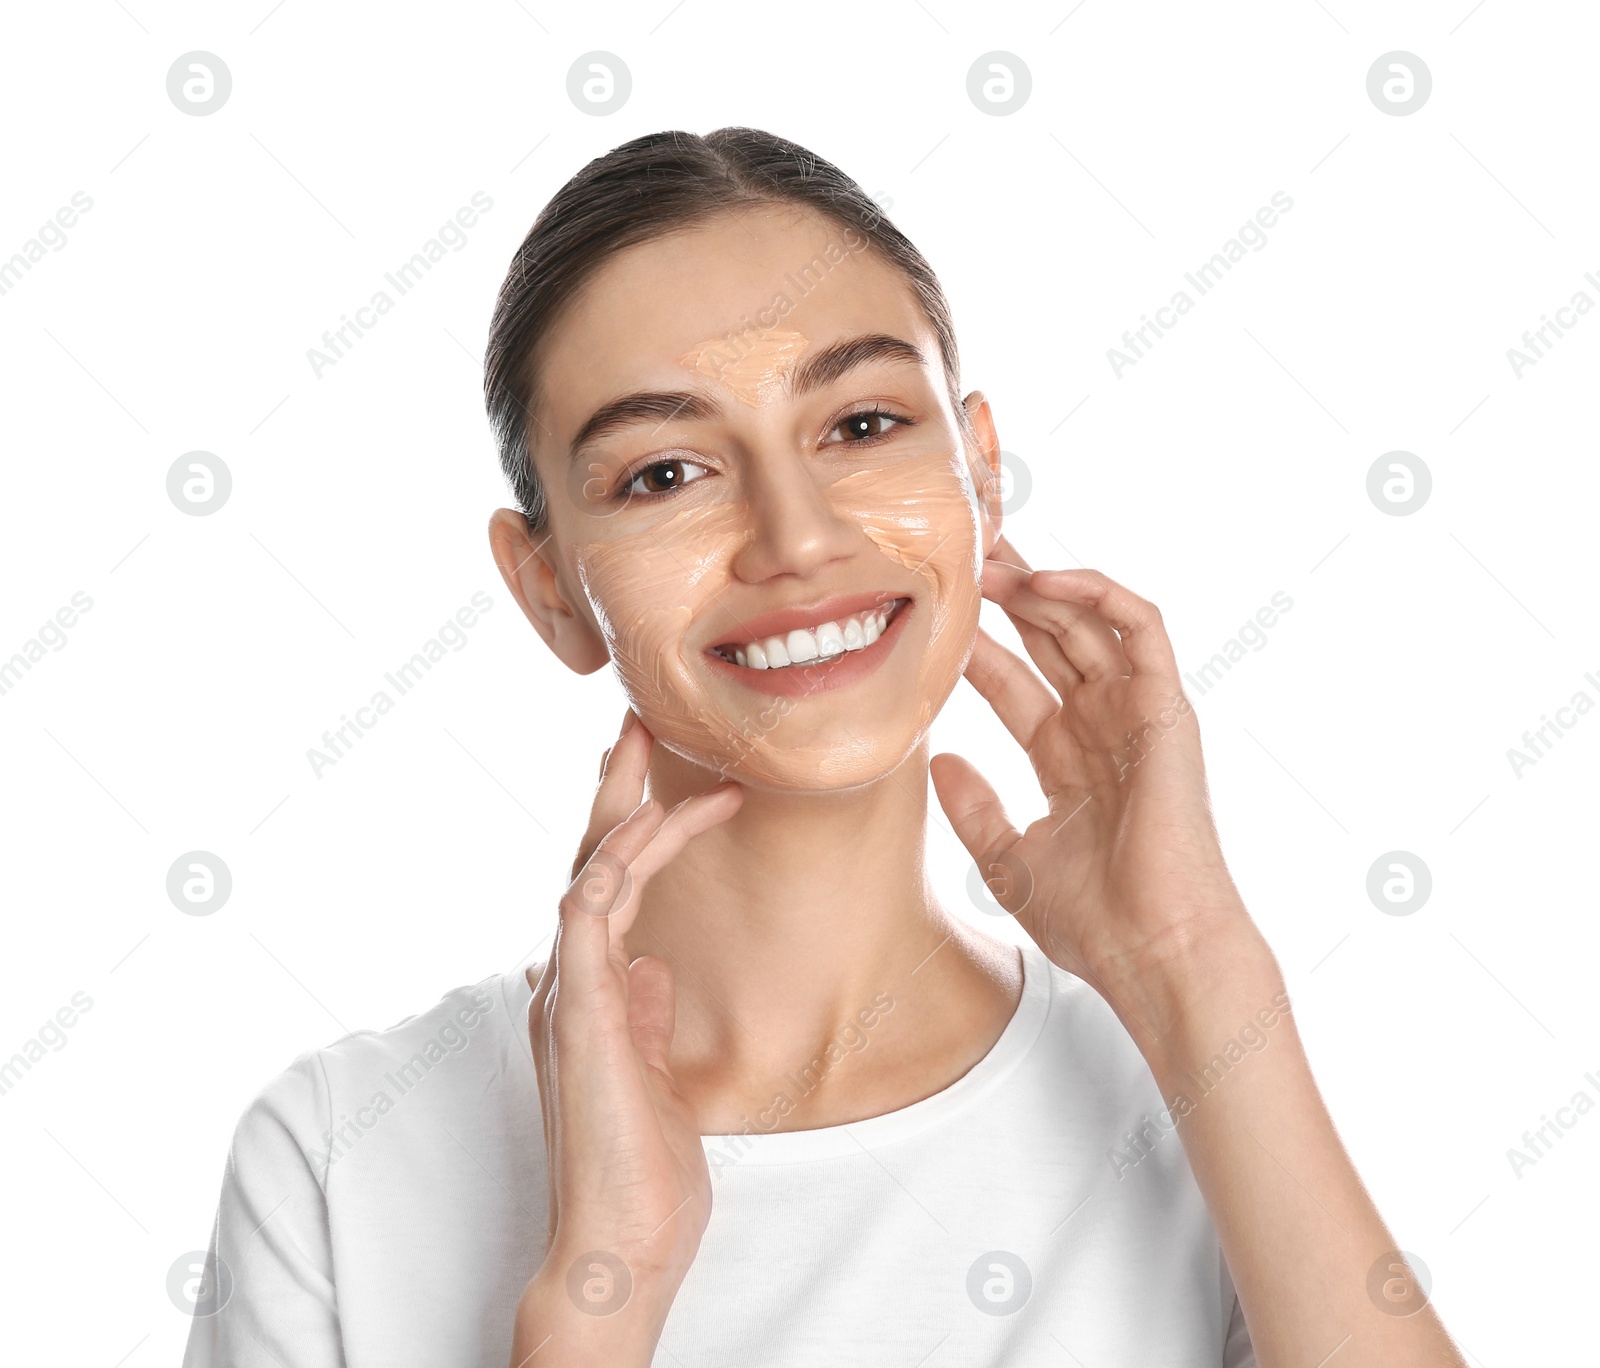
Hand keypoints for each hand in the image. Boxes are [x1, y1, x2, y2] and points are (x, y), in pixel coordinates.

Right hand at [526, 708, 741, 1306]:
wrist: (619, 1243)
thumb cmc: (641, 1169)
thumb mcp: (656, 1071)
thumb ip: (647, 1014)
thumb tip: (658, 968)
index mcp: (590, 992)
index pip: (607, 889)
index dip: (630, 828)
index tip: (662, 777)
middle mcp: (571, 981)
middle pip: (589, 862)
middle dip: (613, 789)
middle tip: (636, 721)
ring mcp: (569, 992)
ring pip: (587, 872)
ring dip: (621, 804)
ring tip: (646, 742)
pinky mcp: (579, 1009)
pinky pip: (592, 913)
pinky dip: (618, 862)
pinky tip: (650, 821)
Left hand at [930, 535, 1256, 1027]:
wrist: (1155, 951)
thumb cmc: (1097, 922)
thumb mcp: (1010, 859)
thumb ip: (974, 808)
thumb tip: (937, 760)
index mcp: (1068, 757)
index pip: (1013, 681)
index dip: (975, 643)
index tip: (929, 614)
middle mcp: (1102, 726)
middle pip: (1052, 637)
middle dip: (1007, 592)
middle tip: (962, 549)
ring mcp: (1137, 713)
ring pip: (1090, 621)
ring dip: (1041, 581)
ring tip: (988, 554)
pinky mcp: (1167, 709)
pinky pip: (1140, 628)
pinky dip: (1097, 594)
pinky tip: (1043, 581)